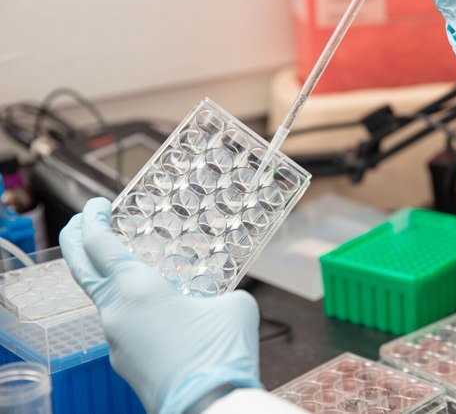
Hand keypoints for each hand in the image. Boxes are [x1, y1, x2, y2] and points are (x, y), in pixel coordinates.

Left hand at [59, 198, 261, 413]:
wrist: (208, 406)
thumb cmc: (220, 352)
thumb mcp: (235, 306)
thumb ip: (222, 292)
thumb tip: (219, 300)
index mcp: (136, 289)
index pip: (99, 245)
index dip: (93, 219)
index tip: (97, 205)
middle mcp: (116, 313)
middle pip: (81, 269)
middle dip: (76, 240)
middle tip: (81, 222)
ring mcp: (115, 341)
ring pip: (105, 300)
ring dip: (112, 280)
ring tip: (140, 272)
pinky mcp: (125, 363)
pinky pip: (123, 326)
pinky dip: (132, 311)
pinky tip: (162, 316)